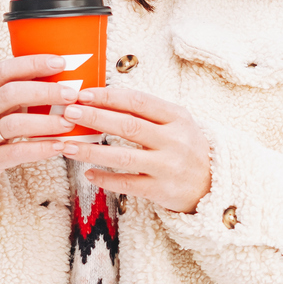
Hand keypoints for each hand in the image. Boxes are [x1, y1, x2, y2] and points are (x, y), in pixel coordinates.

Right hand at [0, 55, 78, 208]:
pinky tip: (59, 147)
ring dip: (46, 122)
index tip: (60, 62)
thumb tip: (57, 80)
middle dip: (44, 91)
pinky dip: (40, 149)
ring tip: (69, 122)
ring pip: (14, 123)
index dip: (32, 64)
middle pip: (11, 93)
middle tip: (72, 94)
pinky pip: (15, 152)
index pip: (4, 70)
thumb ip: (15, 97)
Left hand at [56, 87, 212, 214]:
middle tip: (69, 113)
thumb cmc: (186, 148)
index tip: (83, 94)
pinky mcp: (162, 190)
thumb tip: (103, 99)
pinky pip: (127, 183)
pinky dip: (105, 179)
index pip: (138, 101)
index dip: (108, 96)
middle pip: (128, 125)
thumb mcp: (176, 123)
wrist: (215, 184)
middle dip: (95, 117)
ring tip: (67, 145)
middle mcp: (174, 140)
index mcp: (177, 117)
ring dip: (91, 150)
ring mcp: (168, 166)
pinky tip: (88, 174)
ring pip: (123, 156)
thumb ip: (146, 112)